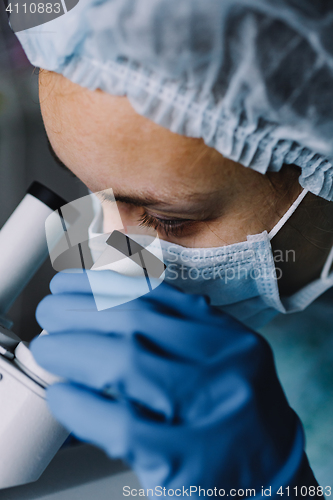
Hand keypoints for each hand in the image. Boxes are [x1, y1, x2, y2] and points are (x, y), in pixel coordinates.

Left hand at [32, 270, 317, 494]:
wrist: (273, 476)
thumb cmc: (237, 414)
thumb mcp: (223, 358)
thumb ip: (182, 328)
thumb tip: (112, 299)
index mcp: (230, 340)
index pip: (157, 295)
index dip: (102, 283)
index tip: (70, 282)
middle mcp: (223, 368)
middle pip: (136, 322)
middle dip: (78, 310)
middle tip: (50, 311)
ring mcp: (206, 413)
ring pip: (125, 363)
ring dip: (72, 350)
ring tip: (49, 347)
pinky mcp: (184, 462)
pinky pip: (120, 423)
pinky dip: (81, 405)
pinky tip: (63, 396)